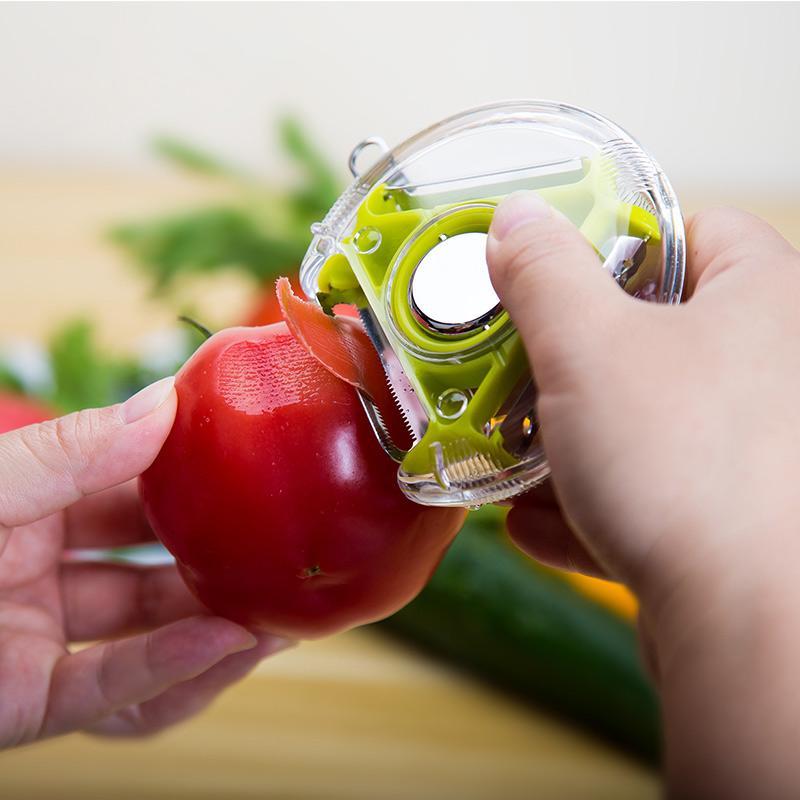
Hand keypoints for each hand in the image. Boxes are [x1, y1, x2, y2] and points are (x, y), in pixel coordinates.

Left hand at [0, 377, 289, 748]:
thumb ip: (68, 452)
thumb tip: (165, 403)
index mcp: (28, 509)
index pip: (133, 492)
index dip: (195, 482)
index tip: (255, 469)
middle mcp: (37, 575)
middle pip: (151, 572)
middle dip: (221, 569)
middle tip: (287, 559)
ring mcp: (29, 641)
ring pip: (142, 644)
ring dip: (213, 634)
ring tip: (278, 620)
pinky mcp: (14, 705)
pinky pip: (103, 694)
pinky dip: (165, 673)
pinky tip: (221, 647)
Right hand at [487, 195, 799, 797]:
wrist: (748, 625)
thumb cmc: (687, 465)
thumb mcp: (586, 345)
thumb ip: (544, 272)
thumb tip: (516, 222)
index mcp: (762, 299)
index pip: (695, 231)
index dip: (617, 241)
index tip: (557, 270)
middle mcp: (772, 370)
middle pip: (655, 337)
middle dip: (573, 361)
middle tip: (517, 370)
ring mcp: (757, 451)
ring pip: (646, 423)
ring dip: (570, 442)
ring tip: (510, 454)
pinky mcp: (734, 519)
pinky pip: (652, 495)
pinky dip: (592, 504)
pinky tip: (536, 521)